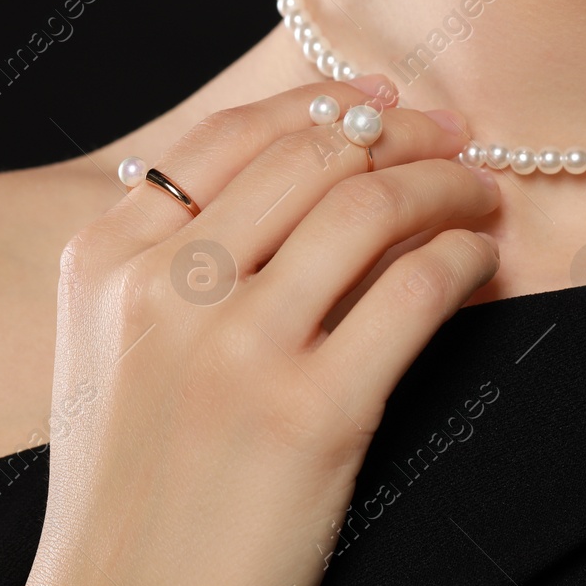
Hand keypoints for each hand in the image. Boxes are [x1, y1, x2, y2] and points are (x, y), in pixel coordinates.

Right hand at [18, 75, 500, 585]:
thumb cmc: (132, 484)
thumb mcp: (111, 350)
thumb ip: (169, 258)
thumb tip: (299, 172)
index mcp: (106, 262)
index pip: (231, 136)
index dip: (322, 103)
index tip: (381, 101)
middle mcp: (166, 289)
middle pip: (311, 155)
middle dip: (401, 132)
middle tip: (452, 137)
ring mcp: (237, 349)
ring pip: (369, 207)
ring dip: (445, 184)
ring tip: (479, 193)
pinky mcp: (313, 413)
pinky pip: (415, 289)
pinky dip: (463, 257)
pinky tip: (479, 262)